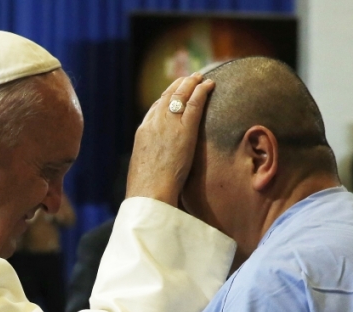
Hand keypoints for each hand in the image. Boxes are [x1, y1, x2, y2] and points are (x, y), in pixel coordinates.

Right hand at [125, 73, 214, 205]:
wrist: (148, 193)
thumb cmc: (146, 191)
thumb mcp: (144, 170)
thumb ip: (152, 160)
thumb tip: (156, 166)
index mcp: (142, 133)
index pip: (155, 109)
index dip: (165, 99)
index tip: (173, 94)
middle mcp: (153, 123)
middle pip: (166, 97)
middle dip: (178, 86)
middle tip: (188, 79)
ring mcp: (168, 124)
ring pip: (180, 96)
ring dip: (190, 84)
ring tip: (199, 77)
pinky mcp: (184, 129)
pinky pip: (194, 104)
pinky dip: (202, 91)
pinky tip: (209, 85)